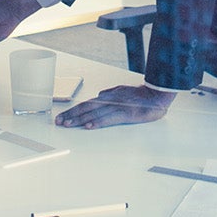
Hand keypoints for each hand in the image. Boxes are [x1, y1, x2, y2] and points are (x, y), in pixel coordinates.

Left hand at [54, 85, 175, 128]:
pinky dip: (98, 122)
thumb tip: (99, 96)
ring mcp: (117, 107)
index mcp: (106, 97)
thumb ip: (109, 94)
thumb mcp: (121, 91)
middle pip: (85, 108)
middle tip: (59, 122)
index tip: (61, 117)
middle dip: (71, 115)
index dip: (72, 111)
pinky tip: (89, 126)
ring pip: (94, 113)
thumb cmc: (140, 95)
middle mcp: (108, 101)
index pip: (85, 104)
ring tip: (68, 125)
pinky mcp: (126, 114)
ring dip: (80, 119)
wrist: (157, 95)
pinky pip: (109, 118)